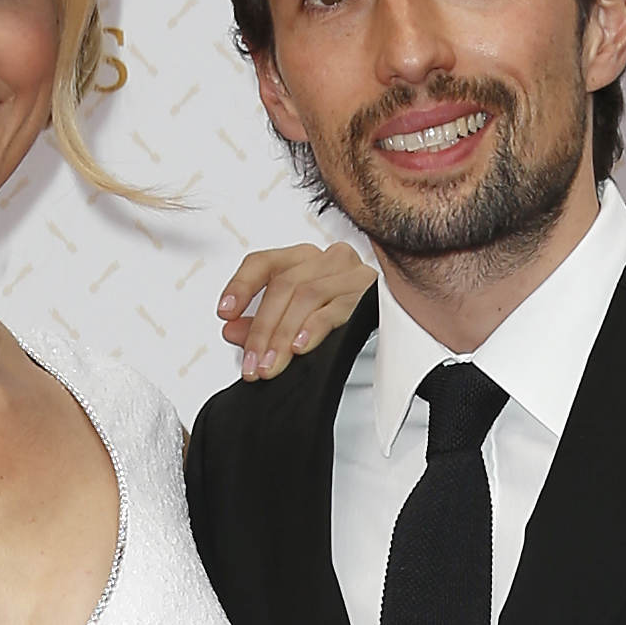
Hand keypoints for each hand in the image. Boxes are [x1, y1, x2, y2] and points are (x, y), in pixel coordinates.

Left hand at [217, 238, 373, 380]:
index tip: (225, 313)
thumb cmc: (345, 318)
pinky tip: (300, 347)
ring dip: (283, 336)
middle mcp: (326, 259)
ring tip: (271, 365)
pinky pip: (337, 308)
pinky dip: (315, 328)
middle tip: (251, 364)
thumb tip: (232, 329)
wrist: (400, 324)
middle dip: (261, 330)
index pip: (263, 263)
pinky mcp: (370, 294)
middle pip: (283, 286)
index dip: (240, 286)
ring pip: (305, 296)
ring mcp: (350, 273)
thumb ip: (262, 324)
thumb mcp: (295, 322)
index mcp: (304, 260)